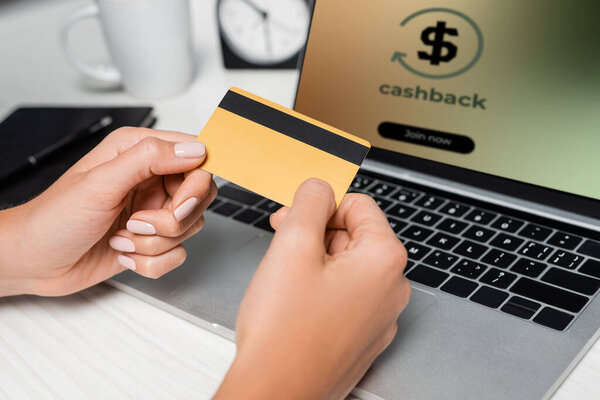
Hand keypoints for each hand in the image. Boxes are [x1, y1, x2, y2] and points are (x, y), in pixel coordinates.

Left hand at [0, 127, 215, 296]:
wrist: (33, 261)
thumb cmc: (54, 218)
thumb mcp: (100, 183)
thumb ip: (149, 159)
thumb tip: (194, 151)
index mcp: (138, 152)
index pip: (196, 158)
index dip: (196, 184)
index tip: (179, 204)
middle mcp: (150, 179)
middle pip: (199, 196)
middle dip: (173, 219)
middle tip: (139, 222)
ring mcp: (152, 210)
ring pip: (189, 228)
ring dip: (155, 242)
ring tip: (122, 236)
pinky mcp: (151, 240)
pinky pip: (176, 254)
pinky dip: (150, 261)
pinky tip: (123, 251)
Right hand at [214, 179, 410, 399]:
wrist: (275, 393)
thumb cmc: (284, 333)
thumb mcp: (292, 245)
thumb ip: (309, 202)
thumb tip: (319, 186)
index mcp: (385, 261)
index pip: (360, 205)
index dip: (323, 204)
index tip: (298, 214)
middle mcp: (391, 289)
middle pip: (355, 236)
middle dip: (317, 233)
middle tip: (284, 242)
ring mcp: (379, 317)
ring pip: (347, 266)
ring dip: (316, 261)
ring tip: (286, 279)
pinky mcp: (362, 337)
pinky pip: (346, 296)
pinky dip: (321, 289)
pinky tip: (296, 303)